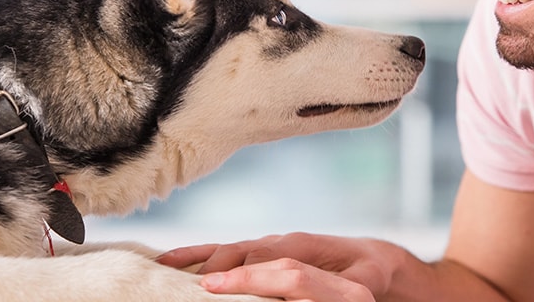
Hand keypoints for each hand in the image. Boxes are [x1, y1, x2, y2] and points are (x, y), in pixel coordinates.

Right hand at [158, 233, 403, 300]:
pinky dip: (197, 253)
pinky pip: (225, 250)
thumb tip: (308, 292)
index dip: (244, 276)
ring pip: (228, 249)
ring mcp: (268, 244)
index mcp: (306, 247)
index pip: (270, 262)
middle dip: (214, 269)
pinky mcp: (260, 250)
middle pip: (242, 253)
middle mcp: (282, 241)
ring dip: (197, 260)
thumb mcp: (363, 282)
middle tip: (184, 288)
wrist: (370, 258)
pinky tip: (169, 260)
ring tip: (164, 270)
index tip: (214, 288)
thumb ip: (341, 287)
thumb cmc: (367, 273)